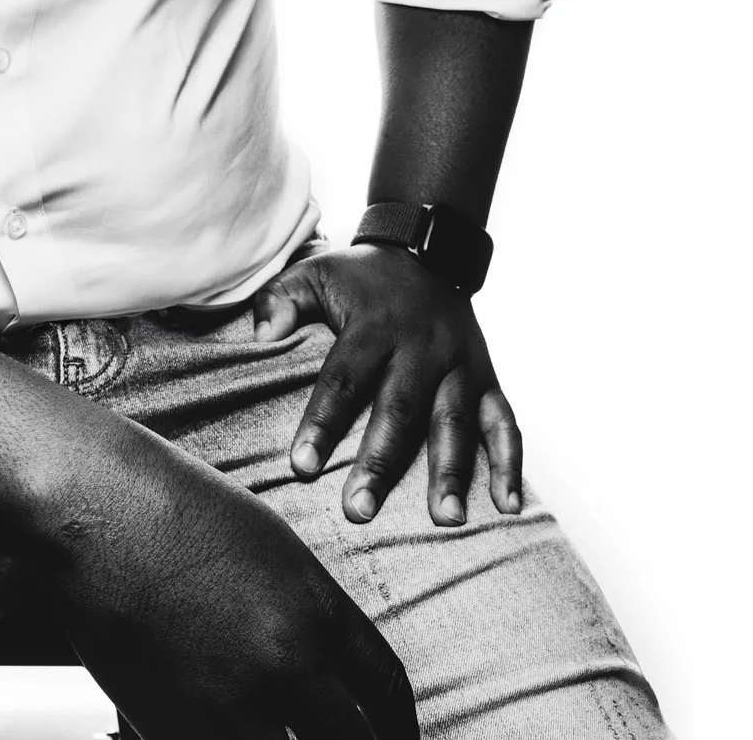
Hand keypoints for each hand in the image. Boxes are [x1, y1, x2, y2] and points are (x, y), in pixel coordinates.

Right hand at [38, 416, 417, 738]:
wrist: (95, 505)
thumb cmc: (172, 507)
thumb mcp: (270, 547)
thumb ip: (308, 614)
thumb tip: (330, 675)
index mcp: (316, 610)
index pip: (388, 692)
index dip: (400, 732)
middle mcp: (287, 663)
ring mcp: (231, 703)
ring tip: (268, 729)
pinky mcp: (175, 729)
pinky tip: (214, 724)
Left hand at [253, 244, 521, 526]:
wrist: (427, 250)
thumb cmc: (359, 276)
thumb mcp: (315, 272)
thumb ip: (282, 299)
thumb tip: (261, 336)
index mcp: (374, 325)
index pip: (344, 378)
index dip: (322, 423)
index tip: (302, 466)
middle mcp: (422, 348)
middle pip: (400, 410)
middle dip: (380, 463)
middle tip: (359, 511)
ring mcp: (460, 365)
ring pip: (456, 422)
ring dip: (452, 472)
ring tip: (445, 521)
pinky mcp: (488, 377)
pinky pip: (505, 422)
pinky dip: (511, 463)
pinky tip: (508, 506)